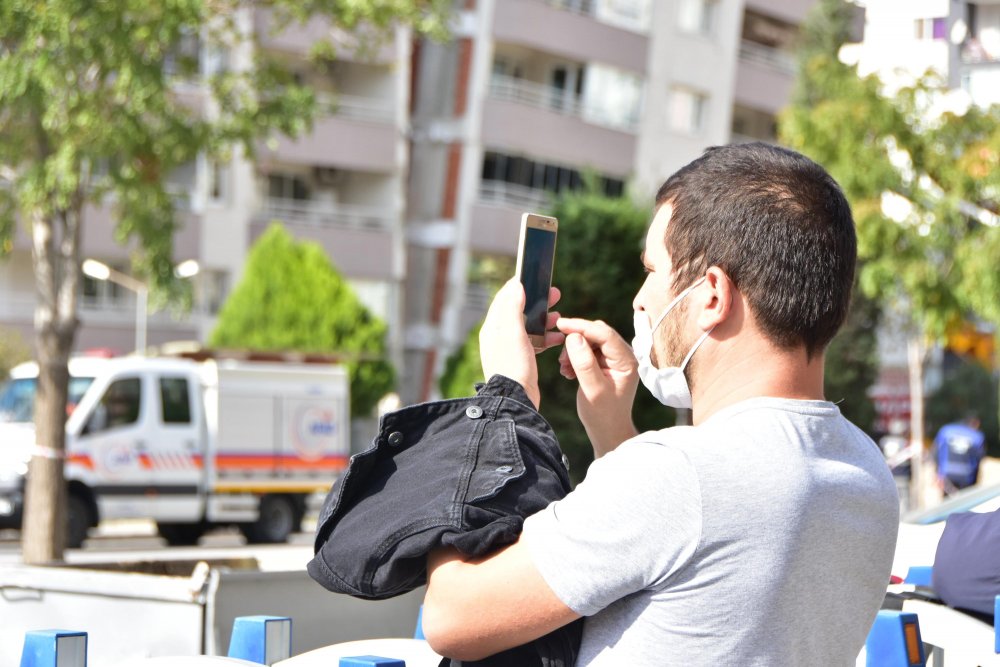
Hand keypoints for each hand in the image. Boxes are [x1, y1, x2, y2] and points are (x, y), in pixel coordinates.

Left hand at [480, 279, 563, 408]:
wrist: (516, 399)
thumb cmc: (513, 366)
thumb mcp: (512, 333)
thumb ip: (513, 308)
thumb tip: (516, 286)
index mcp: (493, 327)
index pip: (505, 298)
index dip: (521, 287)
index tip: (536, 279)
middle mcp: (499, 336)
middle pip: (519, 310)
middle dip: (537, 302)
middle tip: (555, 294)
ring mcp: (510, 349)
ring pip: (529, 326)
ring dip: (544, 319)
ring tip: (559, 317)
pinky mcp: (520, 360)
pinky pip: (535, 342)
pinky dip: (546, 337)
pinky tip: (559, 337)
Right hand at [556, 318, 638, 456]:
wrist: (607, 431)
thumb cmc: (603, 414)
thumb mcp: (592, 390)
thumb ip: (584, 363)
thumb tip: (574, 337)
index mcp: (626, 360)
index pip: (604, 333)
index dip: (581, 326)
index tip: (560, 324)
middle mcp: (623, 355)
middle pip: (596, 334)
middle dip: (576, 341)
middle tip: (561, 359)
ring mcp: (614, 359)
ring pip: (589, 341)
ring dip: (573, 351)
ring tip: (565, 369)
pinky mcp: (605, 363)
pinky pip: (587, 350)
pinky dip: (575, 357)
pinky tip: (568, 372)